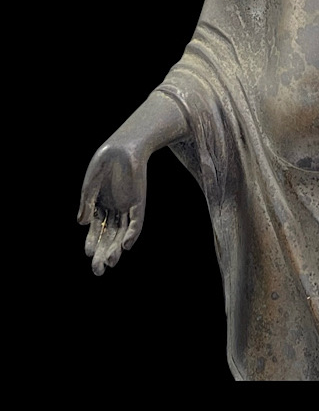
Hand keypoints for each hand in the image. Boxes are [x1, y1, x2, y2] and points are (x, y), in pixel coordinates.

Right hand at [77, 139, 147, 275]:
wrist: (122, 146)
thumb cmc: (103, 163)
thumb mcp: (90, 184)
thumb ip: (86, 203)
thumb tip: (81, 223)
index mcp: (99, 206)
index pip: (97, 230)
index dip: (92, 242)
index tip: (88, 253)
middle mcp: (114, 209)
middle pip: (109, 236)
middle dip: (103, 253)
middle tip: (98, 271)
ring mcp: (127, 207)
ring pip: (122, 232)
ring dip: (117, 248)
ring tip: (111, 262)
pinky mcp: (138, 202)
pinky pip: (136, 222)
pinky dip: (132, 234)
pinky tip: (126, 246)